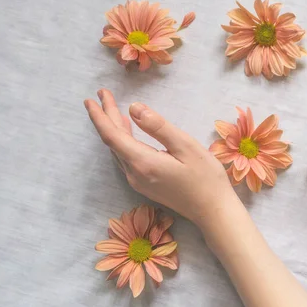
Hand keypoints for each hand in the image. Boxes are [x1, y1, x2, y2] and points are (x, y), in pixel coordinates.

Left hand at [84, 89, 235, 224]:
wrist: (213, 211)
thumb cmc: (205, 177)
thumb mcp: (186, 146)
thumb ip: (158, 127)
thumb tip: (134, 108)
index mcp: (142, 162)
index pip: (111, 135)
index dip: (100, 115)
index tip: (93, 97)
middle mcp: (134, 174)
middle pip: (113, 142)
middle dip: (106, 117)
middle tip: (103, 95)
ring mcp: (138, 182)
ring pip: (119, 150)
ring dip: (114, 129)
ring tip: (112, 109)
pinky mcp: (145, 185)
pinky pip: (126, 158)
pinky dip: (123, 141)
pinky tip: (128, 132)